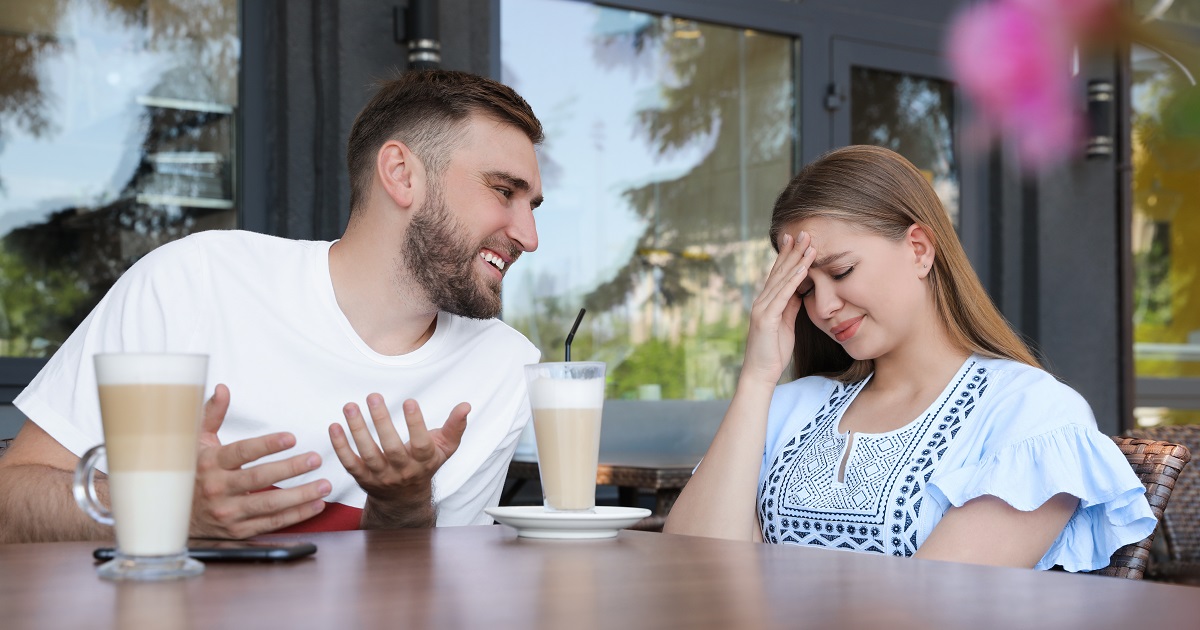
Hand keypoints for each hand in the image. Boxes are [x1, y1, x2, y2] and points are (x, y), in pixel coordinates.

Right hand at [191, 384, 331, 538]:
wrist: (171, 514)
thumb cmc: (190, 472)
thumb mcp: (196, 442)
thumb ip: (212, 415)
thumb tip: (223, 389)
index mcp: (210, 464)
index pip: (242, 452)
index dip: (267, 445)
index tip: (292, 438)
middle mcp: (218, 489)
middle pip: (259, 478)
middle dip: (291, 469)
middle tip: (316, 459)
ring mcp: (228, 513)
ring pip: (269, 505)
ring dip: (300, 496)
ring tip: (325, 485)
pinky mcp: (237, 531)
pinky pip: (271, 523)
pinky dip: (296, 515)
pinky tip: (316, 505)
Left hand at [329, 394, 468, 527]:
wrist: (404, 499)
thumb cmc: (425, 465)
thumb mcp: (445, 448)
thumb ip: (455, 427)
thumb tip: (466, 405)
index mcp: (424, 461)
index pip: (421, 444)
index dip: (415, 424)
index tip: (409, 401)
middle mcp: (403, 471)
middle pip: (391, 448)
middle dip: (381, 421)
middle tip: (373, 396)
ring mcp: (381, 476)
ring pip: (368, 454)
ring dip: (357, 430)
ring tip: (350, 406)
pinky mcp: (363, 479)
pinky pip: (350, 463)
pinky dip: (340, 446)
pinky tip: (335, 426)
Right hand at [742, 231, 816, 385]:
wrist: (760, 374)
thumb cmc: (773, 352)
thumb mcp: (786, 325)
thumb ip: (791, 307)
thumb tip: (801, 291)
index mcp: (767, 302)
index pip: (779, 274)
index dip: (788, 256)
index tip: (798, 239)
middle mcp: (762, 301)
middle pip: (779, 271)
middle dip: (792, 250)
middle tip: (803, 231)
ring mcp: (762, 308)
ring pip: (782, 279)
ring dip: (797, 260)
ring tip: (809, 244)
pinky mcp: (766, 318)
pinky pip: (784, 295)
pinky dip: (794, 280)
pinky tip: (804, 268)